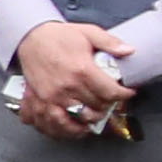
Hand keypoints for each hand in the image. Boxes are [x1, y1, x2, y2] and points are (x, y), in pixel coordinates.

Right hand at [10, 18, 135, 136]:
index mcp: (83, 70)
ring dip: (91, 118)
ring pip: (80, 118)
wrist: (31, 38)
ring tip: (97, 113)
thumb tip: (129, 51)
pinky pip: (56, 123)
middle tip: (111, 99)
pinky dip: (68, 129)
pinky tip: (77, 126)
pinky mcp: (42, 101)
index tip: (128, 92)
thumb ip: (110, 43)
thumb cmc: (59, 36)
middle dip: (109, 104)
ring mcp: (53, 96)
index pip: (111, 92)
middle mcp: (68, 86)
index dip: (124, 94)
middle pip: (98, 106)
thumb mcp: (88, 32)